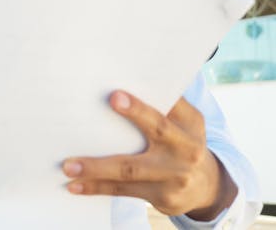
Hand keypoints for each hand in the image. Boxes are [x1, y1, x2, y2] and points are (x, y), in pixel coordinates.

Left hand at [62, 91, 236, 218]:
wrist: (207, 187)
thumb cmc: (181, 142)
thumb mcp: (184, 122)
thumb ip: (163, 105)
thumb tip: (120, 79)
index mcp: (190, 121)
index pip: (171, 102)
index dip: (149, 96)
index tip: (121, 89)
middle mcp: (187, 147)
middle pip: (159, 128)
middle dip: (137, 114)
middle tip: (112, 100)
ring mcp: (175, 175)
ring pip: (130, 169)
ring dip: (96, 167)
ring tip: (68, 166)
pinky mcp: (162, 196)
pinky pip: (123, 190)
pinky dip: (97, 187)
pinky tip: (74, 185)